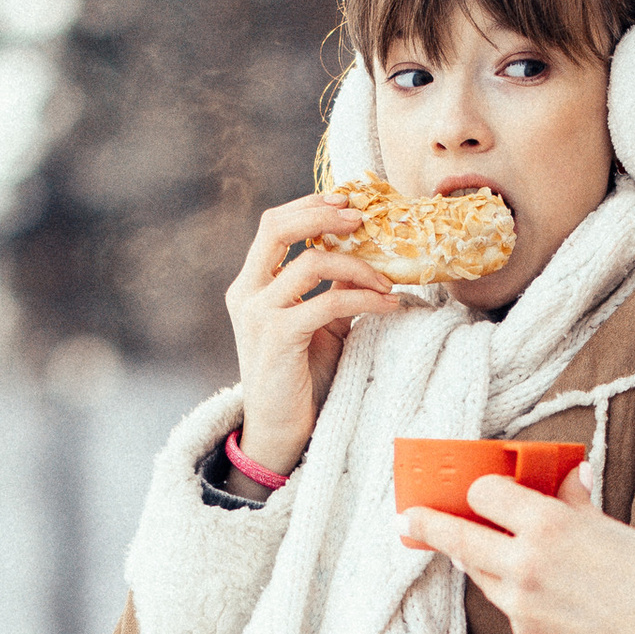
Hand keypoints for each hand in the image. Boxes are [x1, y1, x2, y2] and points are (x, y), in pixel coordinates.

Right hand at [226, 194, 401, 478]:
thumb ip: (333, 290)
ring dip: (358, 266)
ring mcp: (258, 314)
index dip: (310, 206)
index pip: (274, 225)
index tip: (348, 203)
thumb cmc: (300, 378)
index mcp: (250, 284)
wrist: (278, 430)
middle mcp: (246, 293)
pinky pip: (328, 302)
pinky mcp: (279, 337)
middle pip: (277, 227)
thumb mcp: (319, 325)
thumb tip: (370, 260)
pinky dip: (364, 298)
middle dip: (323, 214)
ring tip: (387, 282)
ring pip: (310, 262)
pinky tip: (388, 305)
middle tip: (363, 219)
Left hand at [400, 467, 634, 633]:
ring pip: (479, 574)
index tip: (479, 489)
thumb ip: (577, 505)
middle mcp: (524, 564)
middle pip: (457, 537)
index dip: (482, 488)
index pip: (485, 494)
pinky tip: (542, 592)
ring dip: (478, 560)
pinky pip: (506, 606)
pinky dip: (514, 593)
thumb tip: (566, 479)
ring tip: (481, 550)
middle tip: (407, 518)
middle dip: (427, 524)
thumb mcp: (617, 529)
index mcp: (549, 526)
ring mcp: (521, 605)